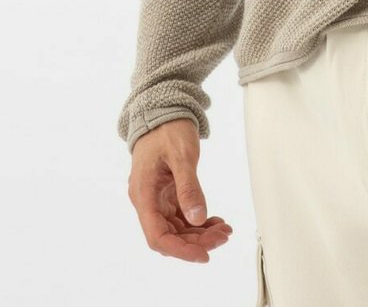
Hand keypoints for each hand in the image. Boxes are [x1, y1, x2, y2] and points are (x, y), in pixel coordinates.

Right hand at [127, 118, 233, 261]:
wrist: (162, 110)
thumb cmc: (168, 129)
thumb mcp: (182, 155)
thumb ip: (189, 187)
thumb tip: (197, 218)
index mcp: (144, 195)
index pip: (158, 236)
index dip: (181, 250)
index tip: (204, 255)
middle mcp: (147, 201)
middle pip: (169, 235)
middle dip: (196, 241)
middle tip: (224, 235)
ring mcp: (156, 199)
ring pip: (176, 228)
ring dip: (199, 233)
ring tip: (224, 229)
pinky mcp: (166, 194)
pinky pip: (180, 216)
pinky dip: (197, 221)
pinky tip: (215, 221)